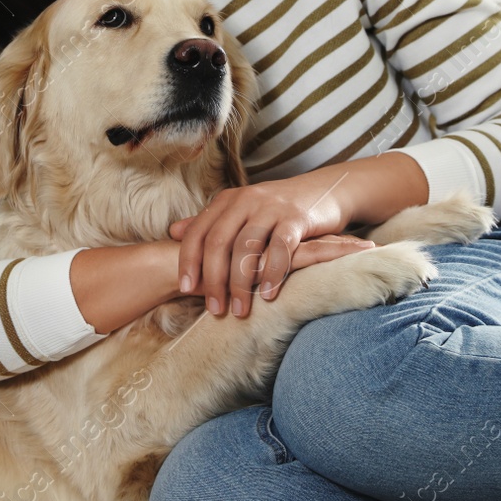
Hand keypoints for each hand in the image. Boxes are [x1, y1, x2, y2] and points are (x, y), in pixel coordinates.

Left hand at [168, 175, 373, 317]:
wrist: (326, 190)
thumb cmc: (278, 209)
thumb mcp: (241, 211)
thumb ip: (209, 221)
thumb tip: (174, 232)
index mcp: (227, 201)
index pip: (198, 232)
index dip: (189, 261)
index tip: (185, 290)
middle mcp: (245, 200)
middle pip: (218, 242)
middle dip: (213, 279)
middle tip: (215, 309)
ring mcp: (271, 208)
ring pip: (246, 248)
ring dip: (241, 283)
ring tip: (239, 310)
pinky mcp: (296, 218)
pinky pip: (280, 248)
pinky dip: (273, 274)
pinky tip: (268, 295)